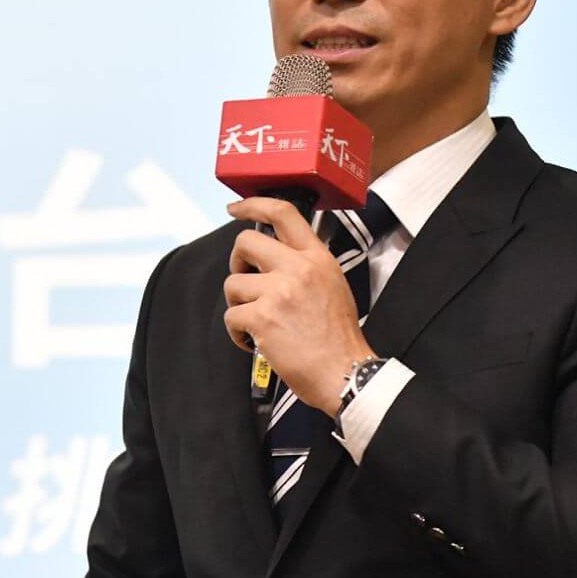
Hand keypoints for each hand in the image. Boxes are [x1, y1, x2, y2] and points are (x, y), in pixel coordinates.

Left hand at [223, 197, 376, 415]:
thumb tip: (274, 259)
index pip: (283, 214)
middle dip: (237, 262)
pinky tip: (256, 341)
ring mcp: (279, 292)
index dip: (252, 204)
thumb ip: (305, 266)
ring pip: (233, 283)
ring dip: (239, 304)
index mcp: (317, 258)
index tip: (235, 207)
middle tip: (246, 283)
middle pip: (244, 243)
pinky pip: (231, 316)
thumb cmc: (338, 338)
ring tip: (259, 322)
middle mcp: (298, 268)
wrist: (345, 373)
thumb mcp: (333, 285)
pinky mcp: (262, 317)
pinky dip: (237, 332)